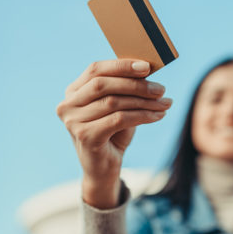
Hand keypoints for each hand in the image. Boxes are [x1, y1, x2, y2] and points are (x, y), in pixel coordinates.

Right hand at [56, 59, 171, 207]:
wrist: (103, 168)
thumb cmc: (112, 133)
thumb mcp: (117, 106)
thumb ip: (124, 88)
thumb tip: (147, 69)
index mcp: (73, 92)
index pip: (95, 69)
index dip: (121, 65)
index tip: (147, 67)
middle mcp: (67, 105)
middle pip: (103, 84)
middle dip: (136, 84)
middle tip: (160, 89)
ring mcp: (73, 122)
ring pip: (114, 102)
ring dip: (144, 101)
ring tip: (165, 103)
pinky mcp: (85, 136)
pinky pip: (119, 119)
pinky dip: (142, 116)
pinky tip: (158, 116)